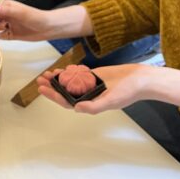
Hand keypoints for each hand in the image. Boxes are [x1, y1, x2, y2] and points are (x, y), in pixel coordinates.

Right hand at [0, 0, 54, 41]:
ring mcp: (7, 25)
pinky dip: (2, 36)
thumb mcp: (21, 12)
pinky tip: (9, 34)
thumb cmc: (36, 17)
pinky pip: (0, 36)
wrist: (47, 28)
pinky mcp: (10, 34)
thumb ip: (6, 10)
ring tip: (6, 27)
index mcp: (6, 6)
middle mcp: (5, 15)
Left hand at [37, 64, 152, 113]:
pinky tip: (60, 69)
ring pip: (70, 83)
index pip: (67, 101)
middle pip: (66, 92)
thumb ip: (94, 106)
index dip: (54, 95)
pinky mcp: (94, 76)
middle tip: (40, 79)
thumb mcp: (111, 101)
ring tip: (47, 74)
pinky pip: (78, 75)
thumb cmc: (127, 92)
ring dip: (58, 79)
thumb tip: (77, 109)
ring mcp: (90, 85)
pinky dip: (69, 72)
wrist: (139, 79)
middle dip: (52, 86)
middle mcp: (88, 96)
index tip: (43, 89)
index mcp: (90, 104)